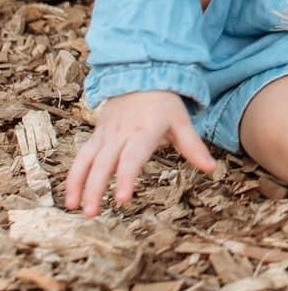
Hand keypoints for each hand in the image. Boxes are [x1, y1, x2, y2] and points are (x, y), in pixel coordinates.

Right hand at [64, 91, 216, 217]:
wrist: (142, 76)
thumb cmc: (165, 104)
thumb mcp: (182, 122)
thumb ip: (194, 148)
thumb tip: (213, 169)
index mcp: (144, 132)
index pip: (132, 158)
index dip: (126, 178)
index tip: (121, 199)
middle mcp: (120, 135)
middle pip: (104, 164)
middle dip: (95, 189)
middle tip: (92, 214)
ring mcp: (105, 135)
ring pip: (87, 161)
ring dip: (78, 185)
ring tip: (75, 209)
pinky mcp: (96, 136)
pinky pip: (81, 157)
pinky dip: (73, 177)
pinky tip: (71, 197)